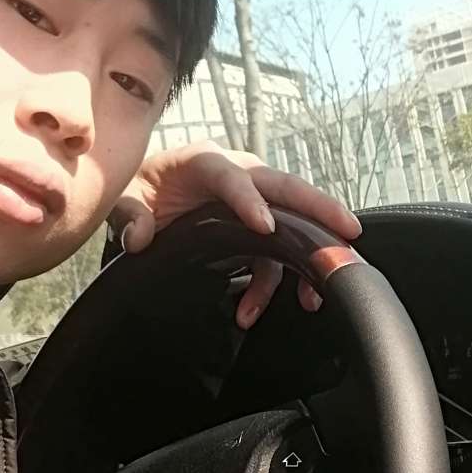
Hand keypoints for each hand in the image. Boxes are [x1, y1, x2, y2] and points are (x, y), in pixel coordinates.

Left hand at [108, 141, 361, 327]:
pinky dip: (274, 282)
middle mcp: (238, 174)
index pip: (234, 177)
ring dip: (306, 258)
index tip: (265, 227)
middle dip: (320, 209)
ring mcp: (252, 200)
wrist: (144, 193)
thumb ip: (129, 214)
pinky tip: (254, 310)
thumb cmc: (139, 188)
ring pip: (291, 223)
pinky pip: (273, 253)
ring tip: (312, 296)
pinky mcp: (254, 226)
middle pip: (286, 188)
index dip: (250, 200)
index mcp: (205, 161)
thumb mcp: (124, 196)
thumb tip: (142, 237)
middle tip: (347, 230)